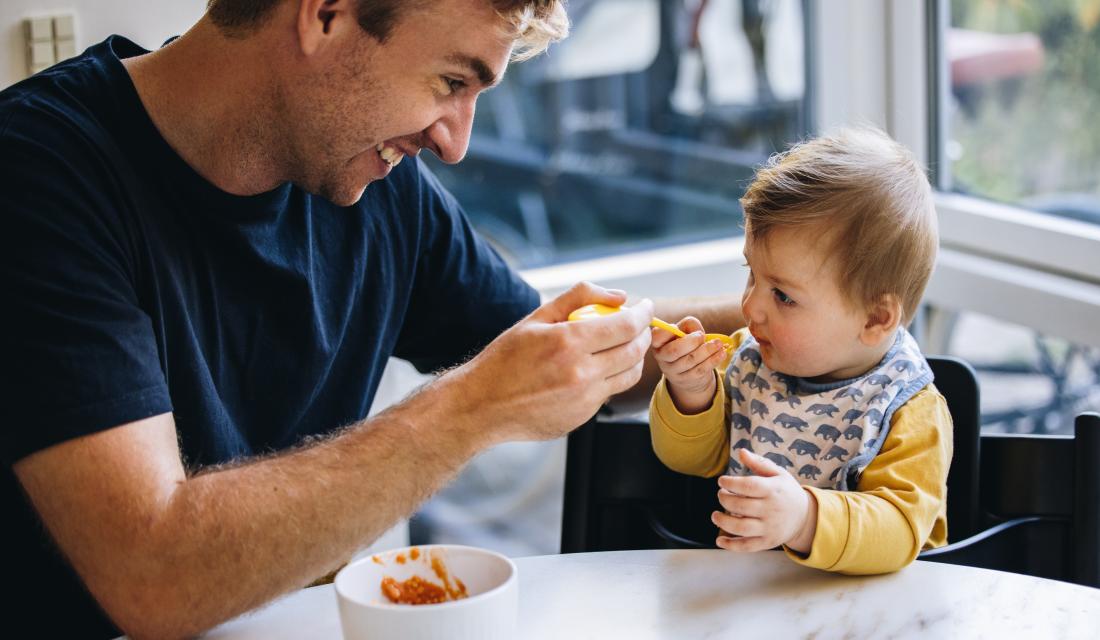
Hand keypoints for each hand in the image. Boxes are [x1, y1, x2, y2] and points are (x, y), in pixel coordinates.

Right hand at [449, 281, 652, 443]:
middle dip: (645, 334)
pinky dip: (611, 378)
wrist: (482, 406)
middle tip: (640, 325)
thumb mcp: (535, 319)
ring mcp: (584, 399)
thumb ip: (578, 297)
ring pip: (629, 375)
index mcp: (568, 342)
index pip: (626, 326)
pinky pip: (609, 393)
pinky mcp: (582, 417)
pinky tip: (595, 369)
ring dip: (634, 357)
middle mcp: (581, 373)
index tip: (646, 307)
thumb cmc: (505, 360)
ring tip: (624, 346)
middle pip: (635, 350)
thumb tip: (618, 296)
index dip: (644, 313)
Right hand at [650, 316, 725, 413]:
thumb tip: (697, 332)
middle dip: (691, 342)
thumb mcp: (685, 332)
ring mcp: (673, 371)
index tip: (677, 327)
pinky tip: (721, 354)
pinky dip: (713, 360)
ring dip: (707, 350)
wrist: (689, 372)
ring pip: (690, 360)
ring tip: (718, 344)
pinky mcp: (686, 380)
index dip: (667, 331)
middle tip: (702, 336)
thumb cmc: (686, 345)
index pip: (656, 336)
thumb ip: (689, 325)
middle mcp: (662, 358)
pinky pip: (700, 370)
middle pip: (674, 350)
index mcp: (658, 343)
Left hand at [712, 448, 816, 552]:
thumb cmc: (787, 492)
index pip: (748, 486)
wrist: (806, 517)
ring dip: (723, 522)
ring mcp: (769, 528)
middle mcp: (771, 510)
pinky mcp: (767, 542)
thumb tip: (741, 452)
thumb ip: (759, 463)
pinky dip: (731, 545)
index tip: (722, 481)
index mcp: (773, 490)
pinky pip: (747, 546)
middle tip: (721, 495)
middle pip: (740, 506)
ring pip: (741, 528)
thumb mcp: (778, 473)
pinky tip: (720, 539)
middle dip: (724, 499)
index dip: (731, 483)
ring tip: (715, 515)